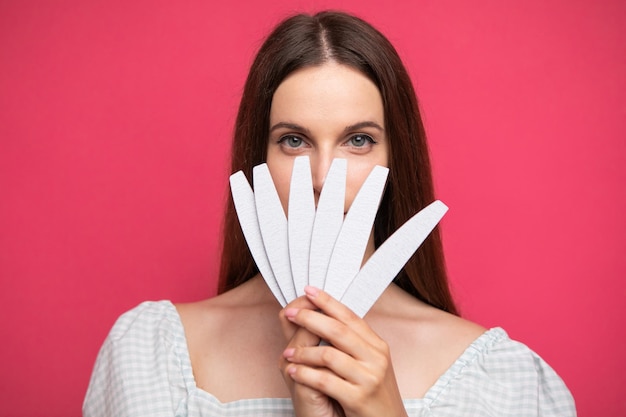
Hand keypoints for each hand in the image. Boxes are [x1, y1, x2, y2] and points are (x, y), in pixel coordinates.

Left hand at [279, 286, 407, 416]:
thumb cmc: (374, 395)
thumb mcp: (370, 364)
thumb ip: (354, 343)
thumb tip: (327, 316)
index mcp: (378, 346)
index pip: (350, 317)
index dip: (328, 302)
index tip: (308, 291)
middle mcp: (376, 358)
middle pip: (338, 330)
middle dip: (310, 318)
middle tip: (291, 313)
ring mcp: (369, 378)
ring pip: (328, 355)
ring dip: (303, 352)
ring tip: (287, 354)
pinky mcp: (358, 398)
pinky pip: (325, 380)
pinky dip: (305, 374)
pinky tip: (293, 372)